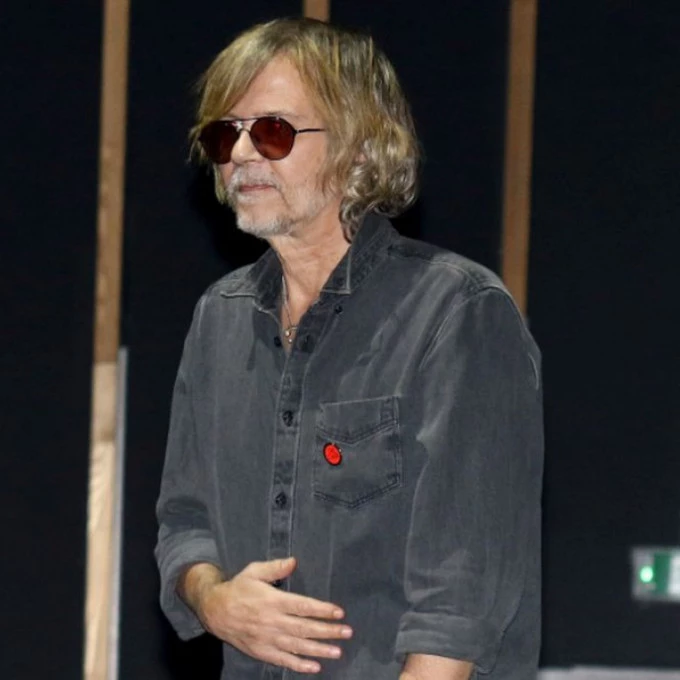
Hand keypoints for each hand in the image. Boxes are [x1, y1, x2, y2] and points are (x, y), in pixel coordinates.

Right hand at [195, 557, 351, 673]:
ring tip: (338, 652)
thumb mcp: (254, 571)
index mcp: (273, 600)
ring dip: (319, 650)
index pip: (303, 606)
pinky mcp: (261, 651)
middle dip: (328, 631)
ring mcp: (267, 639)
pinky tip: (314, 667)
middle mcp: (272, 621)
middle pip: (305, 628)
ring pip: (297, 646)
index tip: (340, 612)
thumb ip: (275, 567)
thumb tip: (294, 562)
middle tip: (347, 632)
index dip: (322, 610)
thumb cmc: (238, 588)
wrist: (214, 610)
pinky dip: (299, 665)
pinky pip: (283, 660)